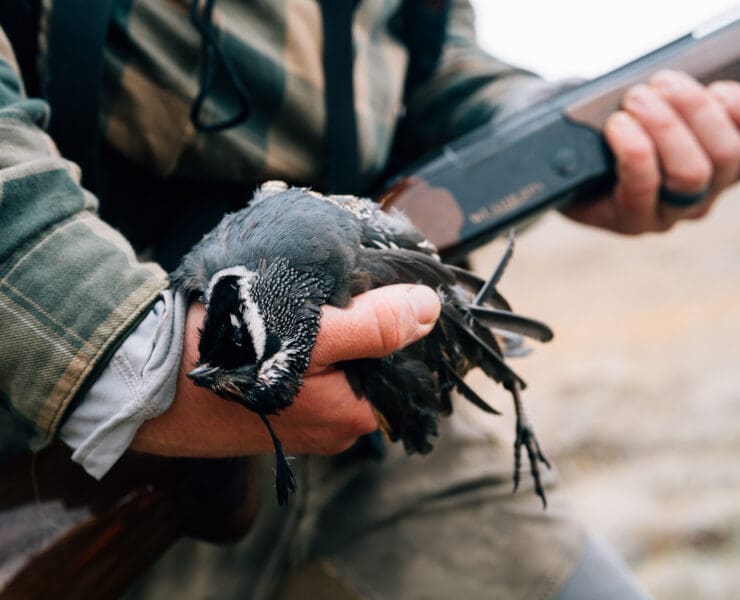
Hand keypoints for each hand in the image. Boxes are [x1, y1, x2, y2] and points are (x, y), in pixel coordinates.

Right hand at [131, 284, 440, 456]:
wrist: (151, 384)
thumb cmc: (230, 361)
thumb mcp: (312, 336)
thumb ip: (375, 325)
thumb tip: (429, 309)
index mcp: (353, 416)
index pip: (398, 364)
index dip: (392, 322)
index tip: (370, 289)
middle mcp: (332, 427)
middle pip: (366, 364)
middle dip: (355, 327)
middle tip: (324, 294)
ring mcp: (301, 421)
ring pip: (333, 366)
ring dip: (323, 335)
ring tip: (298, 305)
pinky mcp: (274, 411)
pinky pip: (303, 373)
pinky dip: (299, 347)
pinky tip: (279, 326)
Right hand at [563, 71, 739, 233]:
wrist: (605, 169)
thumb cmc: (585, 165)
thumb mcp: (568, 171)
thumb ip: (573, 162)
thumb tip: (576, 137)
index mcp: (630, 218)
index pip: (642, 191)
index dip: (633, 151)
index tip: (614, 121)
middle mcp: (675, 211)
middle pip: (690, 174)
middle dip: (665, 125)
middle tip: (637, 95)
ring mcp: (709, 190)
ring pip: (725, 155)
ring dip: (696, 110)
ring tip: (665, 83)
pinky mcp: (731, 165)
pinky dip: (736, 110)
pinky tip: (715, 92)